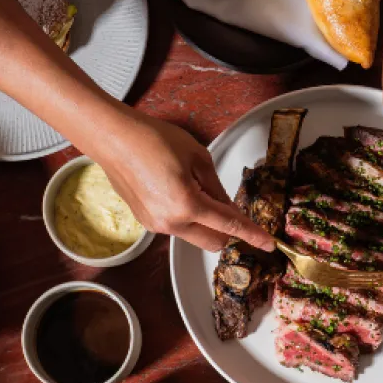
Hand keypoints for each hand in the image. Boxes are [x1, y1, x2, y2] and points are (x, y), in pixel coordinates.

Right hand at [91, 107, 272, 252]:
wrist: (113, 138)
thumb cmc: (153, 139)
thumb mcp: (198, 157)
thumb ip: (217, 187)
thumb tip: (228, 207)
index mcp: (187, 204)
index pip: (230, 225)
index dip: (252, 234)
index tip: (268, 244)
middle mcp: (171, 222)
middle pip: (214, 242)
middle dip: (227, 230)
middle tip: (225, 204)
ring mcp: (156, 226)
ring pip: (195, 236)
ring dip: (205, 222)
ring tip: (191, 187)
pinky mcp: (146, 223)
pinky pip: (177, 228)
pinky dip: (187, 218)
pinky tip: (175, 190)